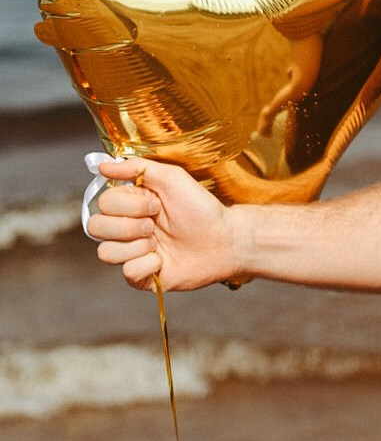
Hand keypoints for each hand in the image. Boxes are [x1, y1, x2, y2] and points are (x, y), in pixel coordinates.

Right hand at [88, 157, 240, 291]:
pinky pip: (127, 273)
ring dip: (137, 246)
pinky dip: (148, 265)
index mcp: (130, 204)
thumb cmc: (201, 207)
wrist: (224, 239)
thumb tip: (101, 164)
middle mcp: (126, 228)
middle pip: (96, 227)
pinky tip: (164, 260)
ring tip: (159, 244)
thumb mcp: (171, 178)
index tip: (156, 204)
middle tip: (154, 224)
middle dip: (129, 225)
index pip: (103, 203)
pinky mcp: (141, 276)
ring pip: (105, 252)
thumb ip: (136, 168)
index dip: (128, 205)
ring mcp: (132, 252)